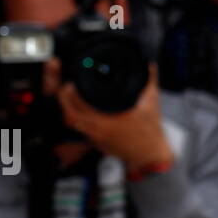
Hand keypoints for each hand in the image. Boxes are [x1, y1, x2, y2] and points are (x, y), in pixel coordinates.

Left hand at [57, 66, 173, 171]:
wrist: (149, 153)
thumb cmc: (150, 129)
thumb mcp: (152, 101)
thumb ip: (150, 80)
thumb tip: (148, 64)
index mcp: (109, 120)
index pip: (80, 107)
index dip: (72, 94)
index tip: (73, 83)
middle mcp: (99, 130)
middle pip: (70, 116)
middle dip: (64, 101)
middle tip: (67, 89)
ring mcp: (96, 138)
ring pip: (73, 124)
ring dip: (69, 110)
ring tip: (71, 98)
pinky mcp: (97, 143)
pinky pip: (80, 129)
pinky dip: (78, 119)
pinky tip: (82, 110)